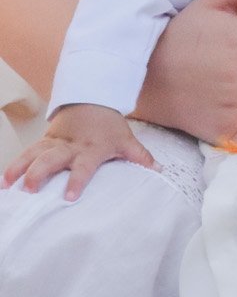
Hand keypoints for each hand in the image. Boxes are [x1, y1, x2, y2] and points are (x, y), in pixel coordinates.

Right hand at [3, 103, 154, 200]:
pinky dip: (14, 165)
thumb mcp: (126, 139)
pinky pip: (26, 152)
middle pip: (51, 159)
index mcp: (91, 148)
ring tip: (8, 185)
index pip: (84, 166)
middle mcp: (69, 145)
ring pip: (33, 154)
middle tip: (29, 188)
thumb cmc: (109, 126)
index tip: (69, 197)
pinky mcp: (43, 141)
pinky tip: (4, 180)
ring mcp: (53, 142)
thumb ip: (141, 156)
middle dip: (39, 173)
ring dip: (20, 168)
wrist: (92, 98)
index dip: (77, 180)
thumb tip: (160, 170)